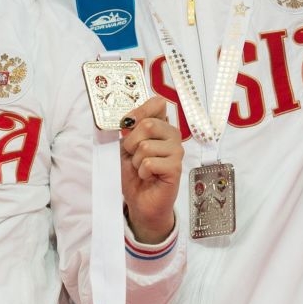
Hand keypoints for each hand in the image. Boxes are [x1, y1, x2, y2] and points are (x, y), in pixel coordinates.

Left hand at [119, 97, 181, 242]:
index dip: (139, 111)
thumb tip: (128, 119)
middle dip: (131, 143)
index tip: (128, 123)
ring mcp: (176, 151)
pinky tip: (148, 176)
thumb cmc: (135, 173)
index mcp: (162, 126)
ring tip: (142, 168)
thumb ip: (129, 130)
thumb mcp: (126, 147)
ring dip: (136, 161)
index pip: (157, 103)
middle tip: (133, 155)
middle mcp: (172, 135)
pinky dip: (142, 172)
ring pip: (146, 146)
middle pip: (148, 124)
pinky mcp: (175, 168)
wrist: (140, 200)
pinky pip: (150, 163)